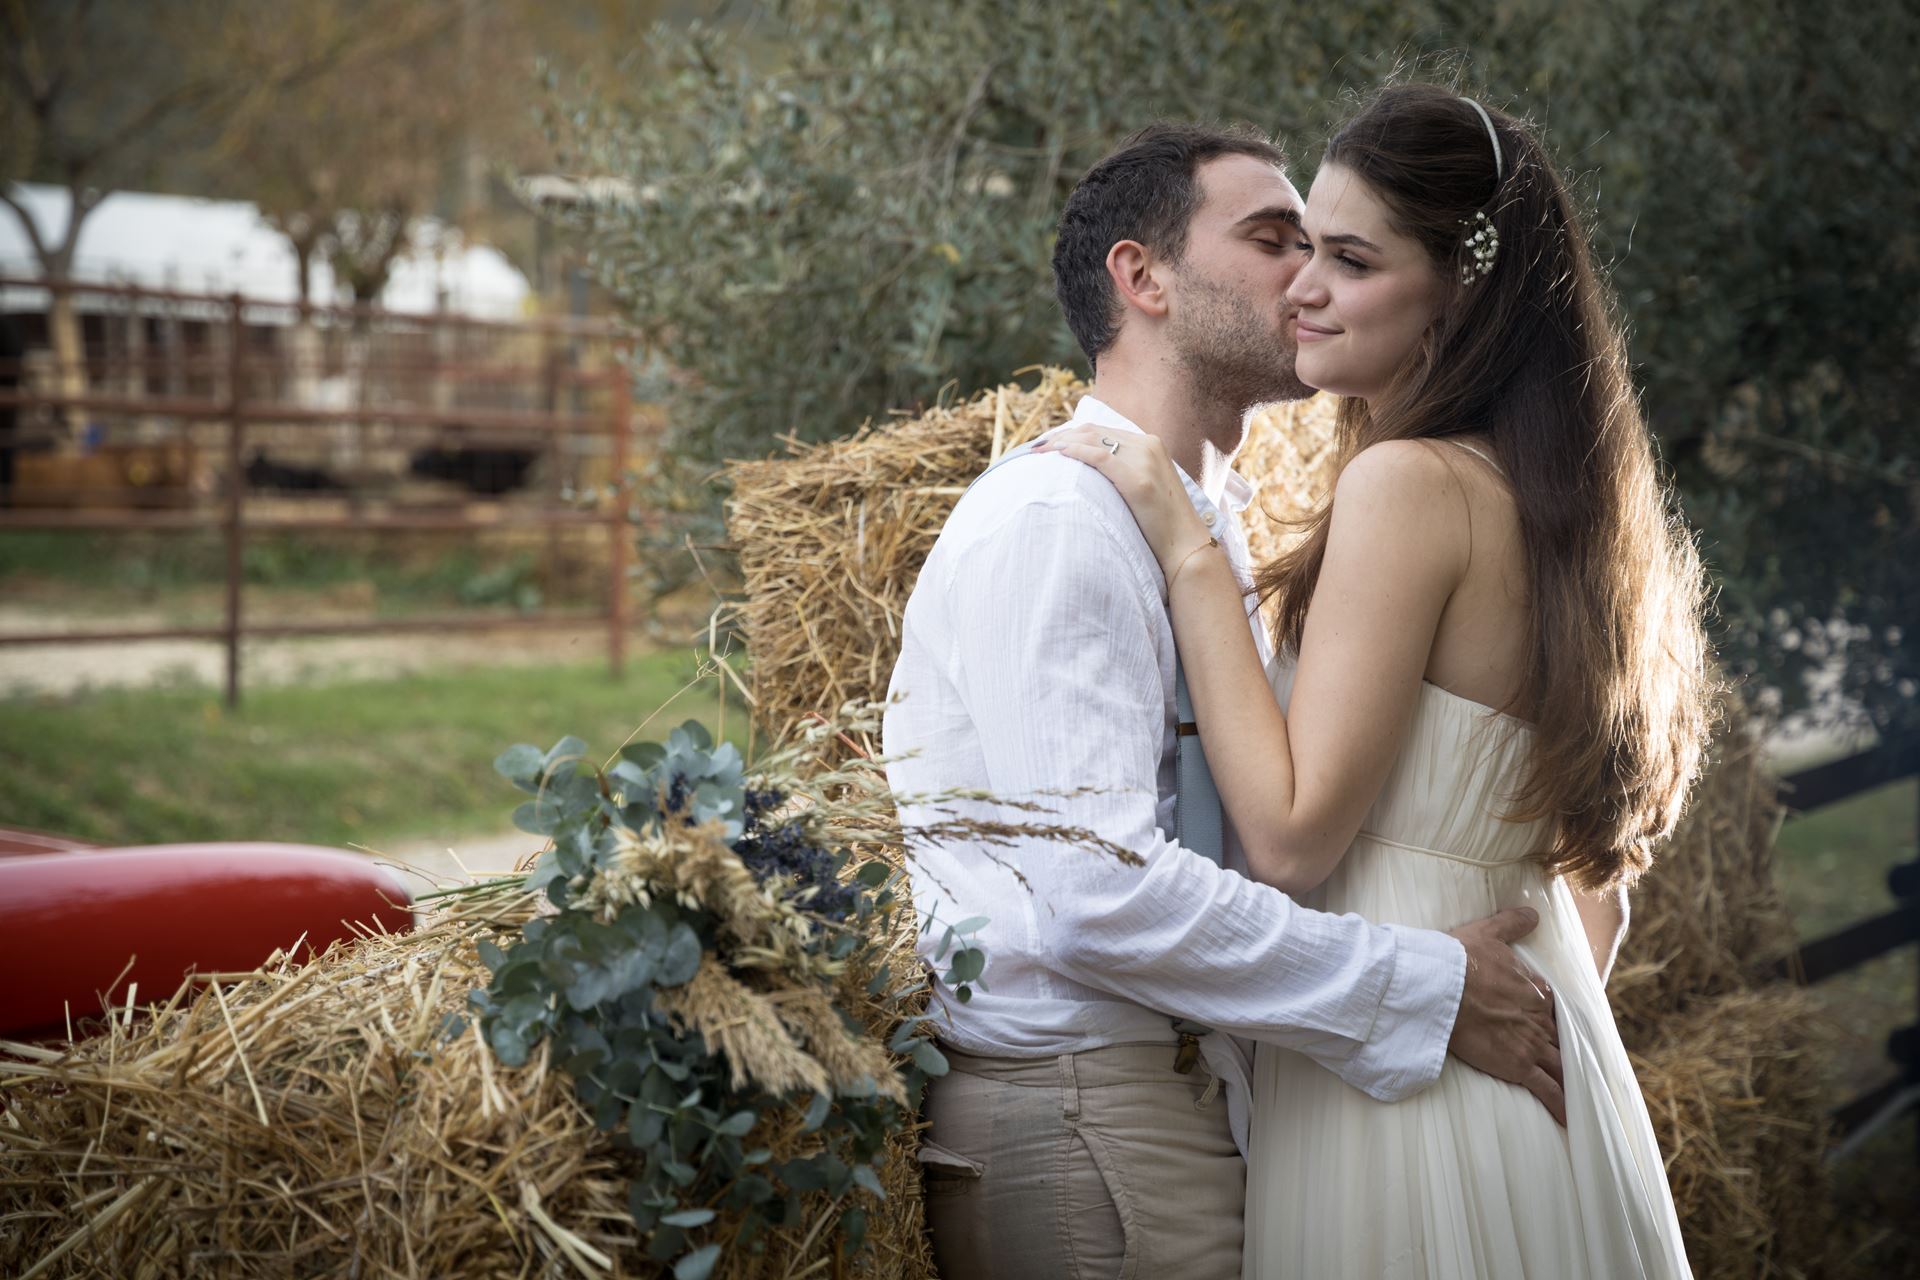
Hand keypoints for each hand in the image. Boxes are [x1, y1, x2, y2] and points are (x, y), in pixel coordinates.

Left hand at [1031, 426, 1210, 569]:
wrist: (1185, 548)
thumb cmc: (1162, 526)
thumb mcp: (1146, 488)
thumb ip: (1125, 472)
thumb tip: (1092, 475)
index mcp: (1151, 445)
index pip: (1102, 431)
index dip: (1072, 434)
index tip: (1049, 444)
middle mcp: (1148, 446)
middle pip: (1094, 431)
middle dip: (1061, 435)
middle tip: (1036, 447)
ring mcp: (1145, 460)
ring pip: (1093, 439)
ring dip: (1060, 442)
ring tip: (1038, 452)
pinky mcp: (1138, 479)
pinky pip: (1099, 456)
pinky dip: (1074, 451)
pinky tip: (1056, 454)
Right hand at [1446, 907, 1565, 1125]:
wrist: (1442, 986)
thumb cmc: (1460, 958)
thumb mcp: (1488, 931)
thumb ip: (1512, 923)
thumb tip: (1532, 912)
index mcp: (1535, 988)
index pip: (1554, 1008)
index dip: (1556, 1020)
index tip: (1558, 1028)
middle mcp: (1540, 1017)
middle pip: (1562, 1039)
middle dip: (1571, 1052)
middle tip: (1580, 1067)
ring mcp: (1532, 1043)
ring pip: (1561, 1065)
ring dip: (1573, 1080)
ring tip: (1585, 1097)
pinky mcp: (1519, 1065)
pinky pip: (1548, 1090)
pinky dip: (1561, 1105)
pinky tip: (1571, 1120)